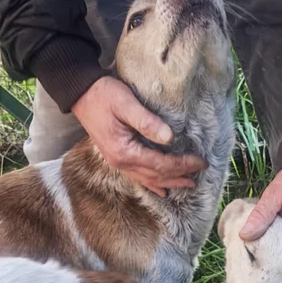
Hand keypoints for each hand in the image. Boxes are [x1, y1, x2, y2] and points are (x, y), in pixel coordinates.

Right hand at [71, 77, 204, 195]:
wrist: (80, 93)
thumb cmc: (103, 95)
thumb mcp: (126, 103)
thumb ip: (147, 121)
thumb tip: (170, 138)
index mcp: (125, 151)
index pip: (161, 164)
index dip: (182, 164)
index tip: (201, 162)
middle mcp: (121, 162)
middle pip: (157, 175)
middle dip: (180, 175)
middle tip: (200, 174)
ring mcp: (117, 162)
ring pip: (148, 179)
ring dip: (169, 182)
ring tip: (187, 185)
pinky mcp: (117, 157)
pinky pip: (138, 176)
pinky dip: (152, 184)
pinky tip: (161, 189)